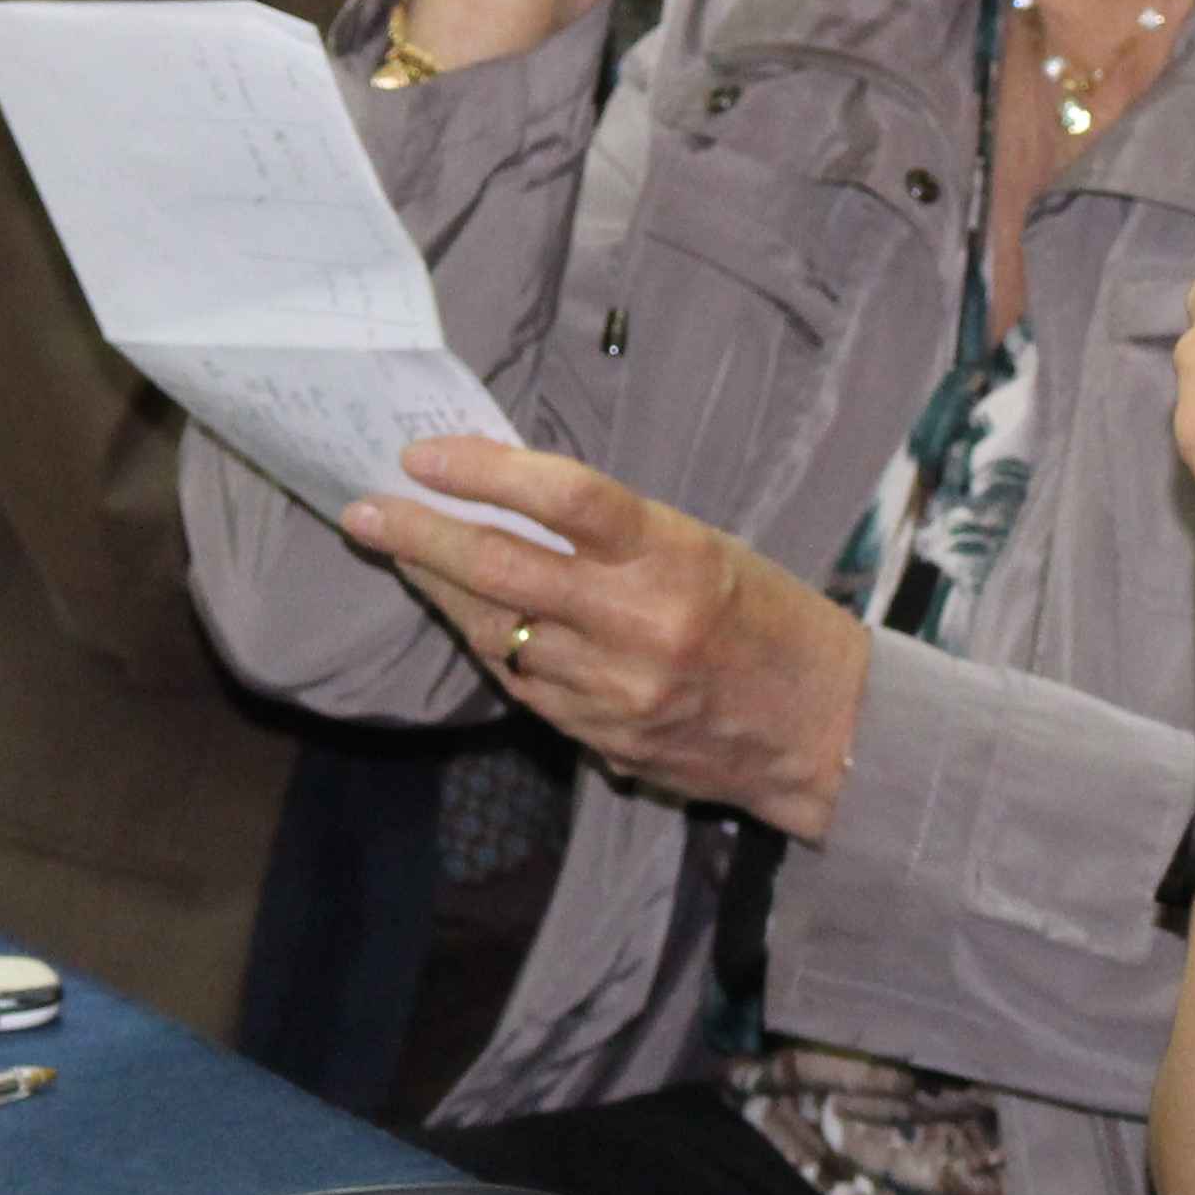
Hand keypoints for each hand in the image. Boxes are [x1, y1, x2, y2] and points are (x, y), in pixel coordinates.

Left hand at [345, 436, 868, 839]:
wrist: (828, 730)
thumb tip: (508, 495)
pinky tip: (464, 612)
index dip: (484, 471)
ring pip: (495, 632)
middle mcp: (640, 626)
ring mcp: (615, 691)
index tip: (425, 455)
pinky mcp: (600, 739)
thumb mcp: (704, 546)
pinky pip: (521, 682)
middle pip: (502, 569)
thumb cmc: (769, 619)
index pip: (564, 498)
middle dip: (420, 535)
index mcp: (675, 558)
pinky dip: (487, 640)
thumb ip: (612, 530)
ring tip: (401, 551)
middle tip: (366, 509)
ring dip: (439, 589)